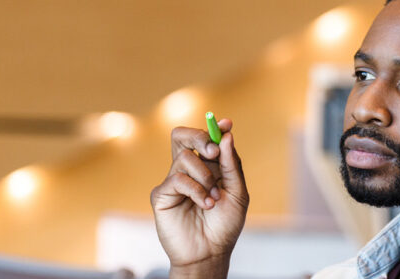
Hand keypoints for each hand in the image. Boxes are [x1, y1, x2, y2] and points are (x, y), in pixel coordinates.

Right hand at [150, 119, 247, 277]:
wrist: (211, 251)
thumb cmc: (225, 224)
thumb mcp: (237, 192)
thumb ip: (232, 164)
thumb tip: (226, 135)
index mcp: (208, 166)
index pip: (205, 139)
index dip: (214, 128)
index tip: (227, 124)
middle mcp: (189, 170)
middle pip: (182, 136)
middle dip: (199, 136)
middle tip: (213, 151)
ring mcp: (174, 181)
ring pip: (184, 157)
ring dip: (205, 176)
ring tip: (214, 198)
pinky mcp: (162, 194)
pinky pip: (177, 179)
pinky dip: (196, 190)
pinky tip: (205, 204)